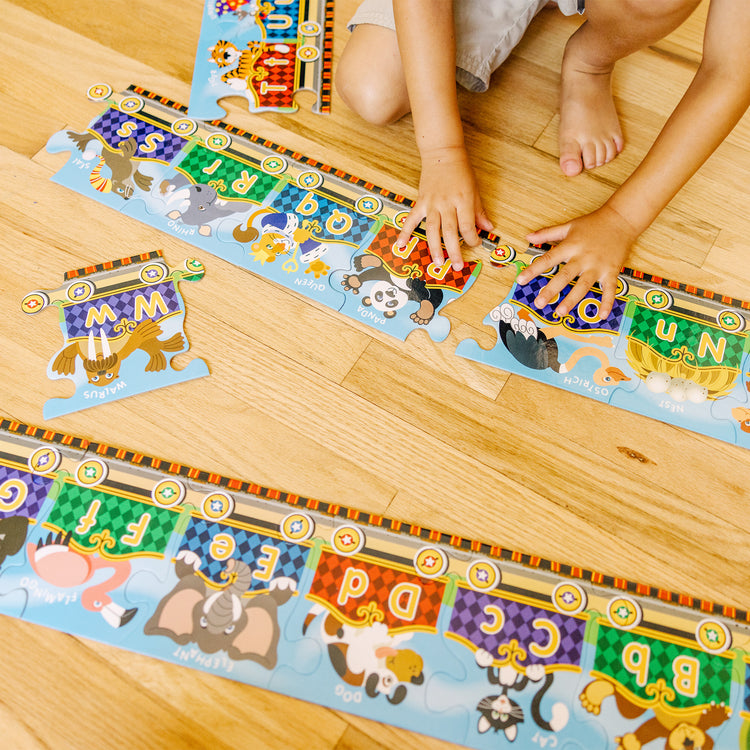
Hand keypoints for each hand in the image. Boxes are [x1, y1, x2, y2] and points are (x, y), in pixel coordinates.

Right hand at [396, 146, 492, 269]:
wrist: (442, 154)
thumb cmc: (461, 172)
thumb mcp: (474, 190)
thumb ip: (479, 211)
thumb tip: (488, 228)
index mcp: (463, 200)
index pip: (468, 226)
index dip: (473, 239)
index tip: (476, 244)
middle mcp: (447, 203)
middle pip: (450, 232)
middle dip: (454, 250)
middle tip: (457, 265)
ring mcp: (432, 203)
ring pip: (432, 229)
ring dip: (435, 247)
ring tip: (438, 262)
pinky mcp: (421, 202)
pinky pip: (411, 220)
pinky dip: (405, 233)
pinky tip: (401, 245)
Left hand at [518, 204, 637, 319]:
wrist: (622, 219)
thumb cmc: (593, 223)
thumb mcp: (569, 226)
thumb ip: (547, 233)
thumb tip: (528, 237)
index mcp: (570, 246)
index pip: (548, 259)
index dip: (533, 270)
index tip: (520, 280)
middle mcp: (583, 258)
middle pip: (564, 276)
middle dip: (551, 290)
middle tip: (539, 303)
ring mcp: (598, 266)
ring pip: (583, 286)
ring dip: (572, 300)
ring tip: (560, 312)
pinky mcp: (611, 271)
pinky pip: (609, 289)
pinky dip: (607, 302)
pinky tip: (601, 316)